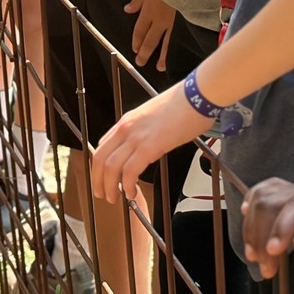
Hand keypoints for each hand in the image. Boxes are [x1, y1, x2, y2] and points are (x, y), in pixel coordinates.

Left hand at [91, 82, 212, 202]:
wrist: (196, 95)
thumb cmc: (182, 105)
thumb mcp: (153, 116)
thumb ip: (144, 130)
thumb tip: (145, 145)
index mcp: (126, 122)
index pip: (103, 146)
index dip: (99, 164)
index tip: (103, 177)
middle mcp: (125, 129)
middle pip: (100, 157)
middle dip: (97, 178)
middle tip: (101, 193)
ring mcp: (135, 137)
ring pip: (110, 166)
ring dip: (109, 185)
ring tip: (113, 198)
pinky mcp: (149, 146)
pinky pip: (130, 170)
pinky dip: (127, 185)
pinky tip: (131, 193)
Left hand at [124, 0, 175, 70]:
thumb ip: (137, 1)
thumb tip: (127, 9)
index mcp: (149, 12)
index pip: (140, 31)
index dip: (136, 41)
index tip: (134, 48)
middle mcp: (160, 20)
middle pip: (150, 41)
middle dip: (145, 53)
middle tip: (140, 63)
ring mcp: (173, 22)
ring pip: (165, 43)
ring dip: (162, 56)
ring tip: (160, 68)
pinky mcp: (183, 22)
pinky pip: (177, 37)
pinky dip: (176, 48)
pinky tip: (177, 55)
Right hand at [242, 178, 293, 278]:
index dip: (282, 229)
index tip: (273, 251)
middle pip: (271, 205)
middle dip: (261, 237)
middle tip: (264, 266)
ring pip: (262, 198)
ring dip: (252, 226)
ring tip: (251, 252)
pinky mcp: (288, 187)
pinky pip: (264, 188)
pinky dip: (251, 201)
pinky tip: (246, 213)